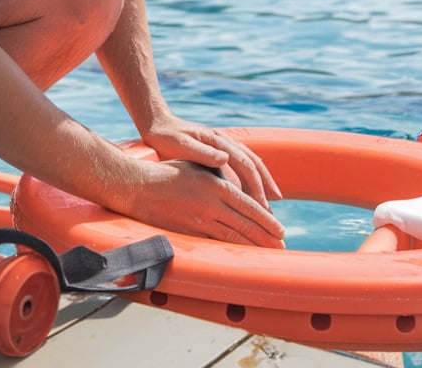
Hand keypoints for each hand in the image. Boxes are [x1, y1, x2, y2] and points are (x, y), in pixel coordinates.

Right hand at [119, 158, 284, 247]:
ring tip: (267, 255)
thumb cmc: (169, 172)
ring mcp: (199, 221)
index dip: (267, 221)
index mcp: (216, 186)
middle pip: (245, 226)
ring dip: (252, 248)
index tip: (281, 230)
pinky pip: (214, 244)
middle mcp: (211, 205)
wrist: (139, 187)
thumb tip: (240, 186)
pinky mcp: (189, 233)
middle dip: (266, 239)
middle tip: (281, 248)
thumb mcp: (199, 166)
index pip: (249, 206)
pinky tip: (241, 255)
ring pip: (232, 238)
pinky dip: (231, 251)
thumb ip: (220, 175)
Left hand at [139, 115, 282, 209]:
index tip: (263, 205)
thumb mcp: (180, 144)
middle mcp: (225, 142)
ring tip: (269, 203)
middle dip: (265, 186)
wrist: (157, 123)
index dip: (256, 185)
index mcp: (218, 141)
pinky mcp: (218, 151)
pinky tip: (251, 192)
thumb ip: (202, 152)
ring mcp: (223, 146)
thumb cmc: (165, 136)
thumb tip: (226, 158)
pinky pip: (241, 164)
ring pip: (250, 164)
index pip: (245, 164)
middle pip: (253, 164)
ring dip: (261, 183)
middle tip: (272, 210)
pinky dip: (250, 178)